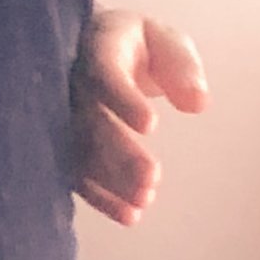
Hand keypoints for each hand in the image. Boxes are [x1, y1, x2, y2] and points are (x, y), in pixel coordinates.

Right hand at [70, 6, 208, 225]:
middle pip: (89, 117)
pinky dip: (100, 196)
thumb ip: (182, 68)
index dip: (122, 97)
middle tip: (150, 180)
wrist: (95, 48)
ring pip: (79, 149)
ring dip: (109, 179)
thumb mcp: (166, 43)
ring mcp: (62, 112)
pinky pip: (75, 171)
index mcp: (98, 45)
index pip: (104, 70)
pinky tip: (129, 216)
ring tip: (144, 200)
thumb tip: (197, 104)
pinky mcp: (63, 142)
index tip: (150, 124)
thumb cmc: (138, 46)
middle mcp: (71, 79)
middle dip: (118, 151)